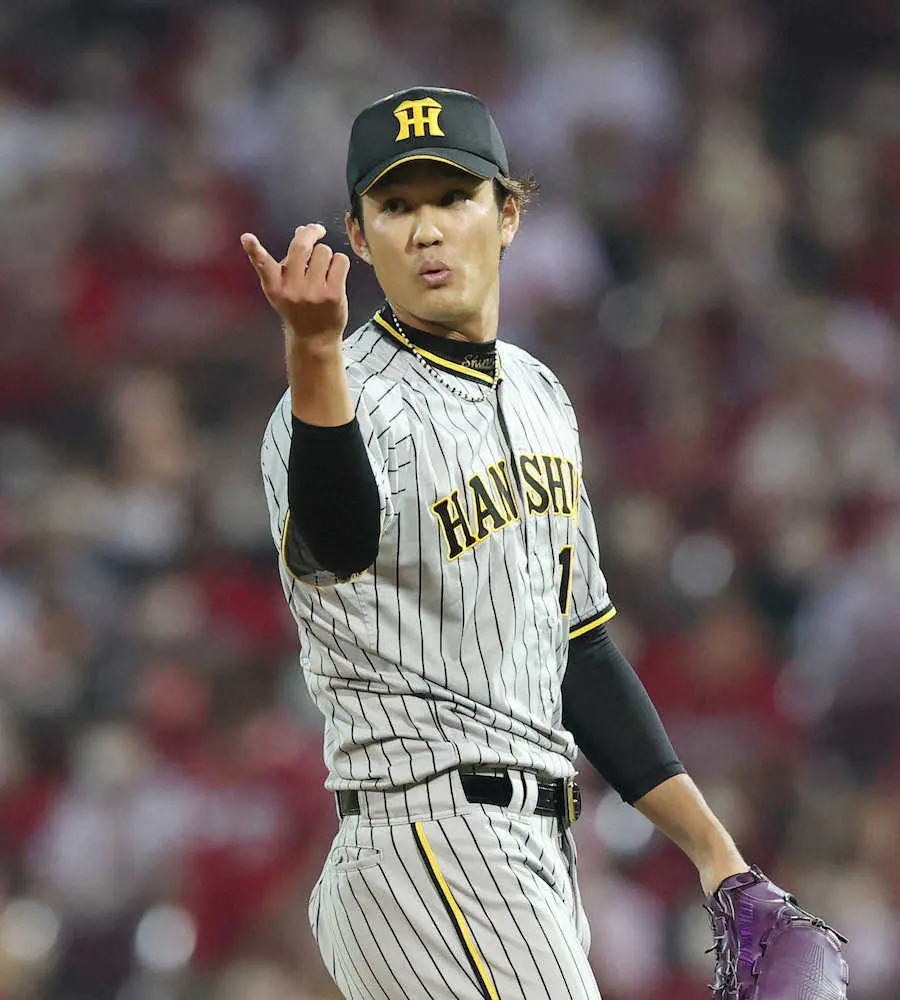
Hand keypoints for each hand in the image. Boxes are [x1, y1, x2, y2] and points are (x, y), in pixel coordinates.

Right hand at [241, 224, 349, 347]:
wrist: (314, 338)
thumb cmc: (299, 309)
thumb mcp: (283, 289)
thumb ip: (288, 261)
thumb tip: (302, 230)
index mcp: (275, 286)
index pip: (263, 264)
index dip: (254, 250)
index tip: (247, 238)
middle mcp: (293, 289)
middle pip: (301, 246)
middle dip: (311, 232)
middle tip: (317, 230)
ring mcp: (314, 292)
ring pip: (324, 251)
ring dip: (326, 254)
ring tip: (323, 269)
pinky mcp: (333, 295)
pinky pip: (340, 261)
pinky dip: (339, 262)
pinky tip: (335, 273)